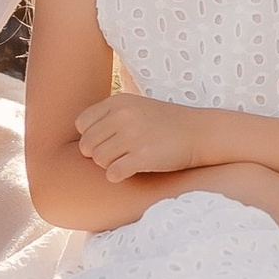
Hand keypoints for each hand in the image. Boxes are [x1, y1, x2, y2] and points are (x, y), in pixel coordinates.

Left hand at [75, 91, 210, 181]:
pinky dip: (117, 176)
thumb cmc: (164, 123)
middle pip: (87, 144)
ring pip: (98, 160)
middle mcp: (123, 116)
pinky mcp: (143, 157)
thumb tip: (78, 134)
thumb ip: (108, 115)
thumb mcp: (135, 106)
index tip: (104, 142)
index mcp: (118, 102)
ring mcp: (133, 136)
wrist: (199, 132)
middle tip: (116, 156)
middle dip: (97, 154)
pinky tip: (129, 171)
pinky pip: (112, 173)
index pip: (81, 124)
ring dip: (109, 165)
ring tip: (126, 161)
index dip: (89, 137)